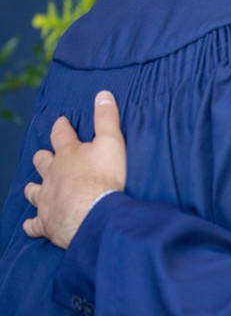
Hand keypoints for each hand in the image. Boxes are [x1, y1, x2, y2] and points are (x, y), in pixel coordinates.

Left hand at [23, 90, 126, 248]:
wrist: (93, 213)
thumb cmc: (104, 177)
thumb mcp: (112, 141)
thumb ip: (106, 118)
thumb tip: (102, 93)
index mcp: (67, 154)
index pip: (61, 134)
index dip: (61, 126)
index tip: (61, 121)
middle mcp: (52, 174)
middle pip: (42, 162)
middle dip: (43, 157)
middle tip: (44, 155)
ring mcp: (47, 199)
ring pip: (34, 191)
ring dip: (34, 188)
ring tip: (32, 187)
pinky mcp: (47, 222)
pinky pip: (34, 224)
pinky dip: (32, 224)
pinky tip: (31, 224)